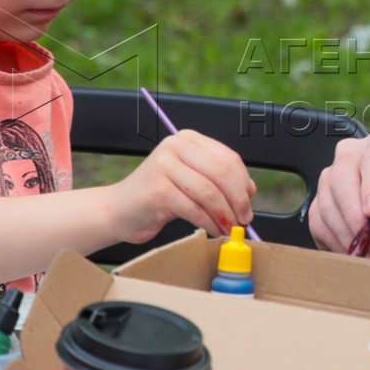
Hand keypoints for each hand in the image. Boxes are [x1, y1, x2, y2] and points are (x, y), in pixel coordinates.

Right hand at [114, 130, 256, 244]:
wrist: (119, 210)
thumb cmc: (157, 196)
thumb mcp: (190, 180)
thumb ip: (217, 179)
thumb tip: (250, 190)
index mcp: (187, 140)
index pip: (228, 158)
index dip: (244, 182)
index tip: (249, 201)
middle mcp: (175, 147)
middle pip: (222, 173)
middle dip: (238, 200)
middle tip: (244, 218)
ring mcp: (164, 166)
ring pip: (210, 192)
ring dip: (225, 215)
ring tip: (229, 228)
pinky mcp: (158, 190)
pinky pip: (195, 209)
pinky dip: (209, 223)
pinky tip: (212, 230)